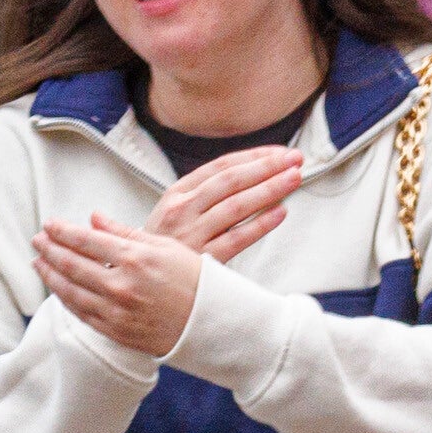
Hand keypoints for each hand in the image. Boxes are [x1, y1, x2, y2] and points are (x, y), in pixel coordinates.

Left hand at [33, 214, 204, 358]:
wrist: (211, 322)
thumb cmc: (192, 278)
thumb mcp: (163, 246)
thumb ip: (124, 232)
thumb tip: (93, 218)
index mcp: (135, 259)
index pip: (85, 240)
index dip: (62, 231)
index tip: (48, 224)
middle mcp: (121, 285)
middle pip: (71, 264)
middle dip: (49, 250)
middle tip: (37, 240)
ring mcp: (116, 311)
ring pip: (70, 291)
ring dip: (50, 275)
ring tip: (39, 262)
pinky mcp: (115, 331)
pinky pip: (80, 313)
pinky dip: (64, 298)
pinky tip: (58, 287)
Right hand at [144, 145, 302, 261]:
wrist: (138, 279)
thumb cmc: (164, 246)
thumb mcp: (173, 212)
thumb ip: (204, 194)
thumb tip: (248, 173)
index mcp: (176, 194)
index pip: (220, 166)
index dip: (253, 157)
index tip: (278, 153)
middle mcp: (182, 209)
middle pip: (231, 181)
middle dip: (266, 167)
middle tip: (294, 160)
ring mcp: (192, 234)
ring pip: (236, 206)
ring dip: (269, 190)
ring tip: (293, 179)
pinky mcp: (202, 259)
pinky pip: (236, 238)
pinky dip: (260, 225)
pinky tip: (280, 213)